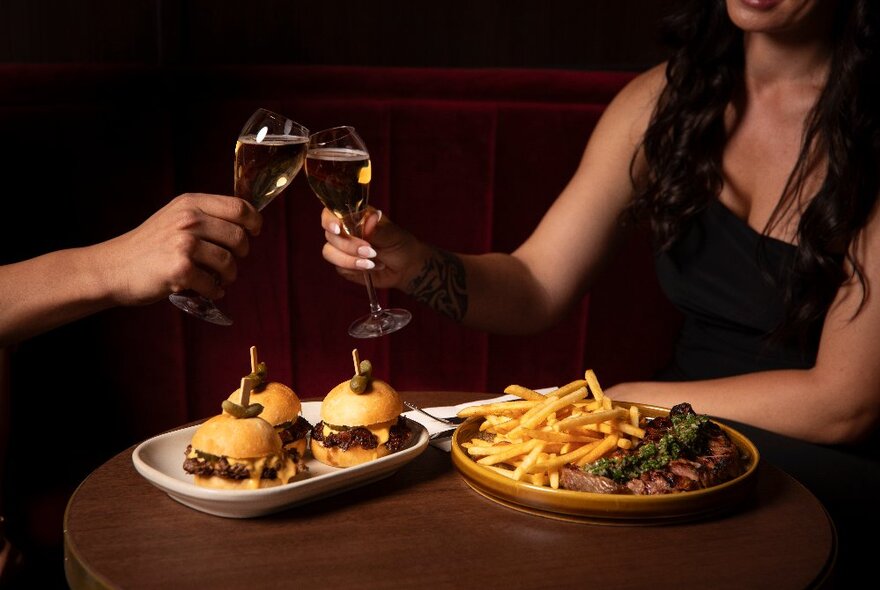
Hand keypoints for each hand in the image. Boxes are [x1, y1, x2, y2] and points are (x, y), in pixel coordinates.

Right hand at [96, 193, 261, 304]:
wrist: (113, 267)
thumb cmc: (150, 245)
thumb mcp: (176, 216)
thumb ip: (206, 216)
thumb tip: (246, 225)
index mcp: (191, 203)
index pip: (240, 207)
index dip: (254, 222)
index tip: (253, 233)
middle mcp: (188, 220)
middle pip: (239, 236)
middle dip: (242, 254)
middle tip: (230, 263)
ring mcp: (184, 244)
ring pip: (229, 262)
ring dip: (230, 276)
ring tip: (220, 279)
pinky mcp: (180, 269)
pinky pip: (214, 284)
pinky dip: (215, 291)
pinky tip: (207, 291)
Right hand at [320, 207, 424, 290]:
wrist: (406, 267)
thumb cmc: (400, 244)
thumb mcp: (393, 235)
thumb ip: (378, 229)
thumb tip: (369, 219)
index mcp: (354, 216)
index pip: (331, 213)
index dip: (329, 220)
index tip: (337, 229)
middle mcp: (345, 231)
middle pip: (330, 235)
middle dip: (348, 245)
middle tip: (370, 251)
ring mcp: (342, 249)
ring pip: (329, 252)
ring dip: (348, 259)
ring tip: (371, 263)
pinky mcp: (344, 266)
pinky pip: (339, 268)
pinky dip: (354, 269)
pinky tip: (370, 268)